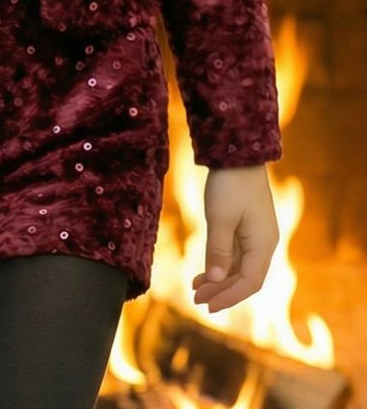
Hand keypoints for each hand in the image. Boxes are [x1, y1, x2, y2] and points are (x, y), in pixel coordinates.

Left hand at [192, 165, 278, 312]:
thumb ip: (218, 251)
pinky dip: (220, 264)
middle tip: (196, 300)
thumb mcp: (220, 219)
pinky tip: (203, 271)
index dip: (229, 297)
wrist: (238, 153)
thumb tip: (215, 281)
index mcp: (263, 245)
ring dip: (219, 279)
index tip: (207, 306)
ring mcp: (257, 235)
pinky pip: (236, 254)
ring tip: (195, 288)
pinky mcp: (248, 227)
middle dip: (221, 291)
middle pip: (245, 278)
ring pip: (239, 267)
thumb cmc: (230, 185)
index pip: (249, 283)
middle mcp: (264, 244)